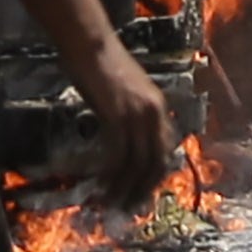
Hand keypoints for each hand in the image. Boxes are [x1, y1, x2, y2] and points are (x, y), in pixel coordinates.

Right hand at [68, 30, 175, 215]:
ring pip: (137, 164)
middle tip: (125, 208)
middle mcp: (154, 113)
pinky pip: (118, 155)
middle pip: (155, 164)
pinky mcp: (118, 116)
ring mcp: (137, 114)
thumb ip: (128, 116)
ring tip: (108, 204)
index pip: (163, 153)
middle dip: (140, 190)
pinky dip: (109, 174)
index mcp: (157, 108)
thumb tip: (120, 142)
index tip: (138, 195)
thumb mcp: (122, 93)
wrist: (88, 43)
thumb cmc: (99, 64)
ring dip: (122, 188)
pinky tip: (99, 185)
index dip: (152, 179)